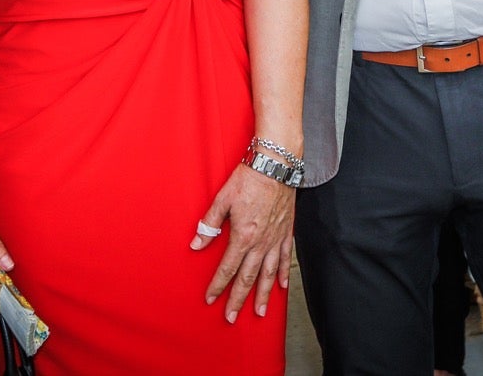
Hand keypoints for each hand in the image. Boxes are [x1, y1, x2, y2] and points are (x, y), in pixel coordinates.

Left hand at [191, 163, 295, 321]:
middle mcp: (261, 242)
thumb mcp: (223, 199)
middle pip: (248, 277)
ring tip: (259, 312)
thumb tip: (196, 244)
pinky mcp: (286, 232)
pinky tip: (282, 287)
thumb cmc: (248, 179)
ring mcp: (275, 239)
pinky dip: (284, 274)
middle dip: (238, 299)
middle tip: (231, 318)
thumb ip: (209, 224)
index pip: (227, 268)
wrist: (276, 165)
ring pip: (268, 274)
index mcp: (243, 235)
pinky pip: (286, 259)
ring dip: (262, 295)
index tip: (211, 299)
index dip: (218, 285)